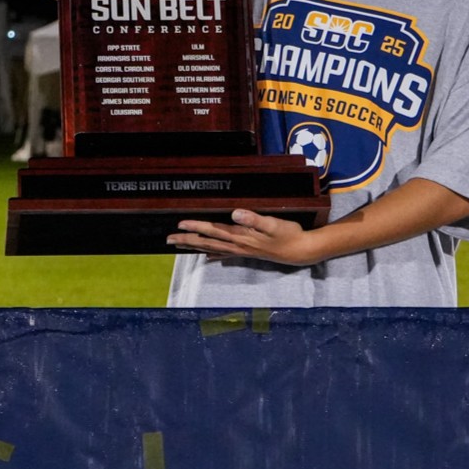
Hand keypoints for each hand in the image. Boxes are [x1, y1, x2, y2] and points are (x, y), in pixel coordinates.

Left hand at [167, 209, 320, 265]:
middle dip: (187, 240)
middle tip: (168, 239)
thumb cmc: (288, 235)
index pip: (213, 231)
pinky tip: (207, 256)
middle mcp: (238, 245)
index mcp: (241, 236)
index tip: (179, 224)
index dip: (196, 227)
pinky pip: (224, 254)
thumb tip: (235, 212)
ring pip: (212, 248)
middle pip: (207, 242)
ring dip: (195, 246)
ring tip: (180, 245)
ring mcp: (242, 251)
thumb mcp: (273, 224)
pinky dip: (213, 254)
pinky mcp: (248, 252)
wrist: (300, 251)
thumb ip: (254, 218)